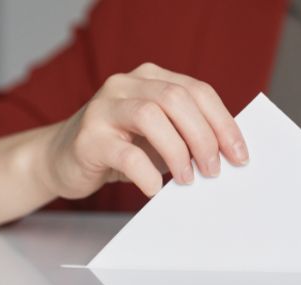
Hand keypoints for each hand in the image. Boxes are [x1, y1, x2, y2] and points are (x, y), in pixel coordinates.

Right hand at [37, 63, 248, 198]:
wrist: (61, 160)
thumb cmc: (120, 148)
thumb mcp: (159, 135)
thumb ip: (187, 133)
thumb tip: (229, 153)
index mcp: (150, 78)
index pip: (196, 91)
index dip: (223, 123)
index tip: (239, 154)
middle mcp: (125, 85)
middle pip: (176, 99)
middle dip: (203, 137)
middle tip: (213, 170)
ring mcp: (103, 108)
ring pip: (150, 116)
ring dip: (177, 152)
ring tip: (187, 179)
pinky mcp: (87, 138)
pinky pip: (125, 154)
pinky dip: (147, 174)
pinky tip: (154, 189)